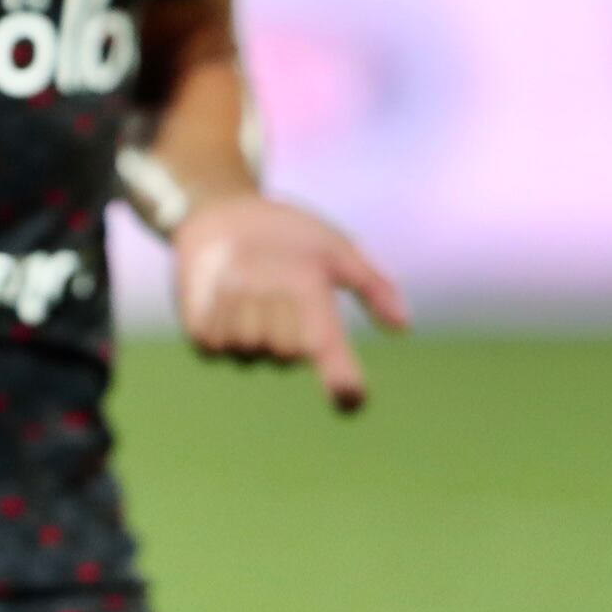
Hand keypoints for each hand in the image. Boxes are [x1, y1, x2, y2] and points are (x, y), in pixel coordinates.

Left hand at [171, 194, 408, 412]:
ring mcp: (246, 344)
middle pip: (288, 352)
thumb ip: (371, 283)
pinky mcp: (208, 340)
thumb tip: (403, 326)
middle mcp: (285, 343)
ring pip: (250, 344)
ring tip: (244, 272)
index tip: (351, 397)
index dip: (344, 386)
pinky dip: (217, 308)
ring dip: (246, 302)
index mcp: (320, 327)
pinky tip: (218, 284)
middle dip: (279, 309)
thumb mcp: (335, 249)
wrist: (226, 213)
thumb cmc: (286, 232)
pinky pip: (215, 342)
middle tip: (274, 272)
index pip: (339, 373)